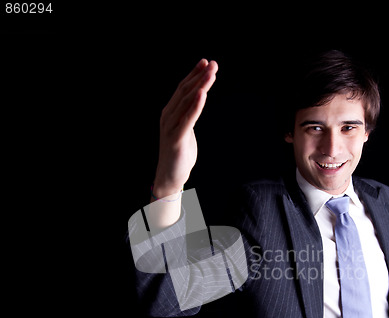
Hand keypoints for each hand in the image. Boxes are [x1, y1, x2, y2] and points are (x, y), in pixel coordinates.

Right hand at [153, 58, 217, 197]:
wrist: (169, 176)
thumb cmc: (179, 154)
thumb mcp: (185, 130)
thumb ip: (188, 116)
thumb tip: (197, 103)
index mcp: (170, 113)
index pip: (182, 89)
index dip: (194, 74)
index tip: (206, 62)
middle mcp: (168, 116)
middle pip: (185, 91)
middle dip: (200, 77)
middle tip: (212, 64)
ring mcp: (171, 127)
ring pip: (186, 102)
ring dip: (200, 86)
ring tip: (211, 74)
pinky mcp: (176, 138)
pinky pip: (188, 119)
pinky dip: (195, 106)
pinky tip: (202, 94)